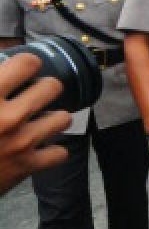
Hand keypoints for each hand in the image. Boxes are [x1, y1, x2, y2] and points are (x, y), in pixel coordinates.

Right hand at [0, 54, 71, 193]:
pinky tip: (38, 148)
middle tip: (32, 95)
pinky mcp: (25, 165)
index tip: (24, 69)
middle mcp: (7, 116)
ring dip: (51, 119)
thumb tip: (2, 65)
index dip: (27, 64)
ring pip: (62, 118)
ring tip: (37, 120)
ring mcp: (20, 142)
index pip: (28, 63)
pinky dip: (50, 151)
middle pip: (52, 87)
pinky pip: (60, 152)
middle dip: (43, 89)